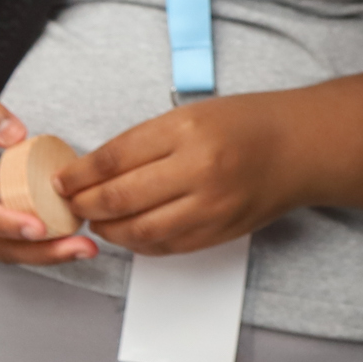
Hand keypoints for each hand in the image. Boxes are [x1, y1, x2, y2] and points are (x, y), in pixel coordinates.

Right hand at [0, 71, 96, 265]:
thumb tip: (16, 134)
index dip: (5, 222)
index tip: (38, 228)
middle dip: (38, 251)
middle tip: (81, 247)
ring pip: (2, 246)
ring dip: (44, 253)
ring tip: (84, 248)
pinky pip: (8, 236)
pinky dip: (40, 241)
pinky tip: (71, 234)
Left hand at [57, 94, 303, 253]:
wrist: (300, 148)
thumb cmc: (246, 123)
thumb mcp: (191, 114)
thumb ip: (146, 141)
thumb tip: (96, 169)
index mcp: (186, 130)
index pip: (115, 157)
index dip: (80, 174)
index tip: (62, 180)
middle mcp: (197, 170)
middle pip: (120, 198)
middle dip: (85, 205)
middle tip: (70, 204)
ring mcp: (210, 206)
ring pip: (140, 231)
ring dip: (109, 229)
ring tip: (96, 220)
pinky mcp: (220, 232)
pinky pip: (167, 247)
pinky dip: (140, 244)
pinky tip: (129, 233)